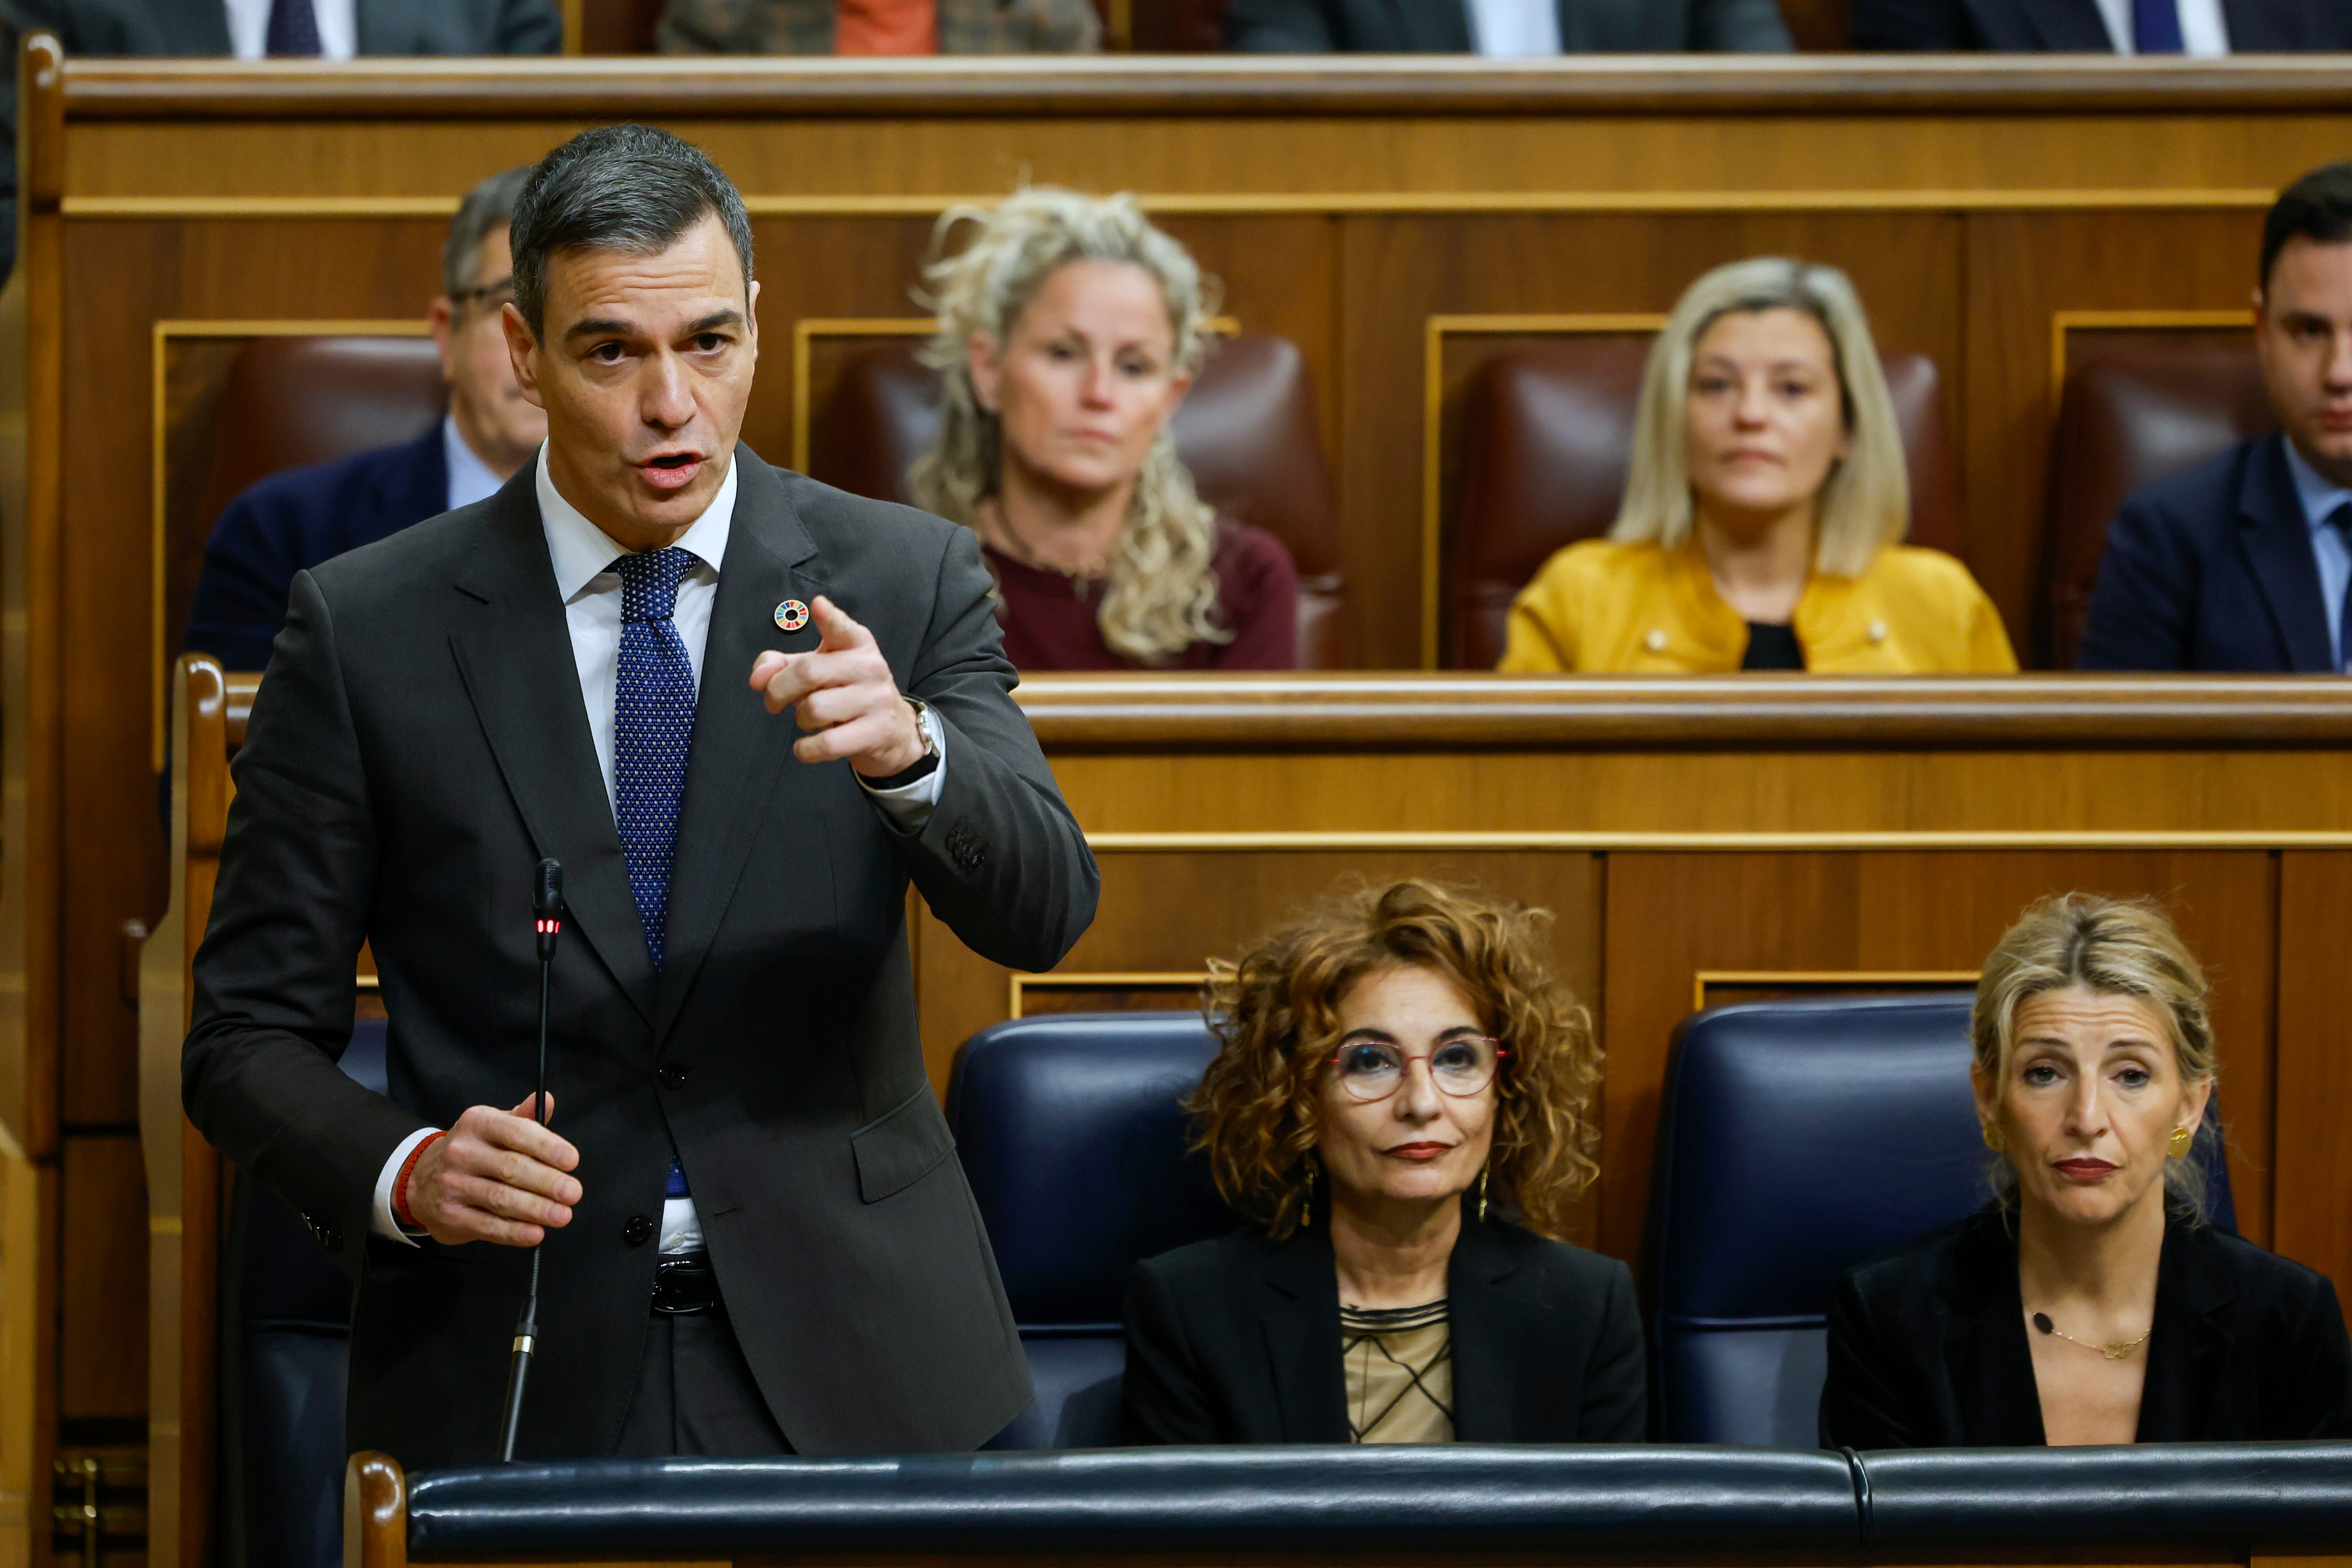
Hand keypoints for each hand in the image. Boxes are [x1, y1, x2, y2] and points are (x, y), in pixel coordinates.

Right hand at [403, 1093, 580, 1247]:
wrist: (421, 1179)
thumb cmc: (473, 1151)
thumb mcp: (494, 1126)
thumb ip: (524, 1117)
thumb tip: (546, 1100)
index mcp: (478, 1123)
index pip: (517, 1132)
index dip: (547, 1147)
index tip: (572, 1161)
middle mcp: (461, 1152)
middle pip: (511, 1168)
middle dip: (547, 1182)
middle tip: (573, 1192)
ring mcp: (452, 1185)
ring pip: (501, 1199)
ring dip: (536, 1209)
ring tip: (562, 1215)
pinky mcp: (450, 1215)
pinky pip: (488, 1225)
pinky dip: (514, 1232)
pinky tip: (536, 1233)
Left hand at [747, 595, 925, 776]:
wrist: (893, 731)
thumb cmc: (846, 694)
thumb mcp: (818, 672)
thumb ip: (780, 666)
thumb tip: (757, 678)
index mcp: (856, 643)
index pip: (841, 628)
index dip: (828, 618)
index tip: (817, 605)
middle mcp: (870, 666)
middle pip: (808, 672)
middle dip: (778, 691)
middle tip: (773, 703)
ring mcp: (877, 699)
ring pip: (814, 709)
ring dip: (800, 720)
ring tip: (808, 720)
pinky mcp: (878, 731)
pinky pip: (827, 743)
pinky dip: (806, 750)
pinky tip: (806, 747)